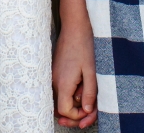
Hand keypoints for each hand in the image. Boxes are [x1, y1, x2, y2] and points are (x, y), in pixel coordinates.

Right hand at [54, 0, 97, 127]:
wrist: (73, 27)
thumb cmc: (83, 47)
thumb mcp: (90, 71)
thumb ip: (89, 93)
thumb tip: (88, 110)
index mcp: (63, 83)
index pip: (65, 110)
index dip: (77, 115)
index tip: (89, 110)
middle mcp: (54, 82)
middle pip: (60, 109)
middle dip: (74, 114)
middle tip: (88, 113)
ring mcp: (52, 77)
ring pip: (59, 100)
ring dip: (72, 104)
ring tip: (85, 97)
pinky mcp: (54, 72)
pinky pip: (60, 90)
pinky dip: (69, 94)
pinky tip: (80, 87)